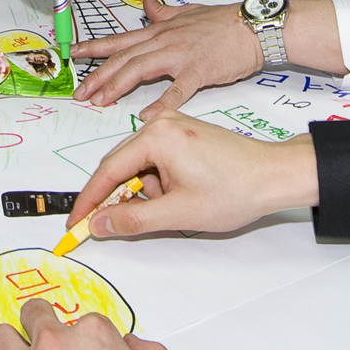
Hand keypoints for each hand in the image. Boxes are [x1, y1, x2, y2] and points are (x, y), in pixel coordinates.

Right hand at [61, 115, 320, 240]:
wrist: (275, 175)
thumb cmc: (234, 190)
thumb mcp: (178, 213)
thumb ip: (132, 220)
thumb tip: (97, 225)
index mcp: (155, 137)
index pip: (107, 171)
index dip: (89, 201)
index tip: (74, 223)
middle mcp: (160, 124)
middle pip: (120, 165)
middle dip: (119, 198)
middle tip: (112, 226)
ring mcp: (173, 126)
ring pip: (139, 165)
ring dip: (146, 192)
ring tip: (175, 207)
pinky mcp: (184, 134)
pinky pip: (156, 159)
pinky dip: (159, 183)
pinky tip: (179, 196)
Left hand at [69, 0, 260, 113]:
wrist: (253, 26)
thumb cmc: (224, 21)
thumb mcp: (188, 11)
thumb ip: (163, 11)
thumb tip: (146, 1)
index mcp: (160, 30)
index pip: (120, 39)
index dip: (95, 46)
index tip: (74, 53)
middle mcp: (164, 40)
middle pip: (123, 57)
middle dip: (98, 75)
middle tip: (79, 92)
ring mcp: (180, 55)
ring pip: (140, 69)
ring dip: (117, 86)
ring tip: (101, 102)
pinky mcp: (199, 70)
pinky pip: (177, 90)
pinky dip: (161, 104)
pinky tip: (146, 116)